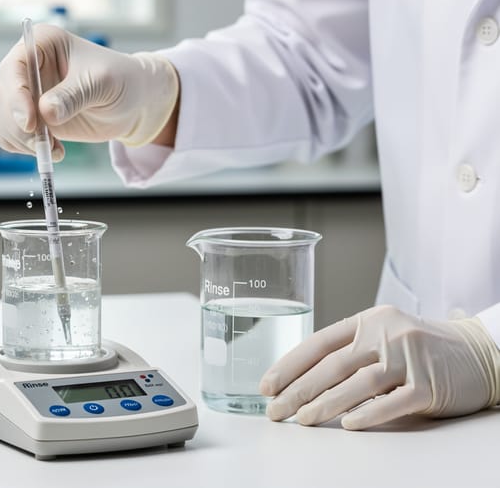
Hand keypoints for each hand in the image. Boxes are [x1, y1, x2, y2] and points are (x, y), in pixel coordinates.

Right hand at [0, 24, 178, 160]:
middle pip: (1, 96)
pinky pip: (4, 133)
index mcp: (42, 44)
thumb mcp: (101, 84)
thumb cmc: (121, 81)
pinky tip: (49, 150)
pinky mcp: (27, 116)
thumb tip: (46, 113)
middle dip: (18, 125)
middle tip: (44, 144)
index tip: (31, 123)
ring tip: (55, 149)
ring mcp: (24, 93)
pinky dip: (20, 147)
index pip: (13, 67)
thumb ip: (73, 96)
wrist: (133, 102)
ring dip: (20, 140)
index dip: (15, 96)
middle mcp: (26, 66)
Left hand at [258, 306, 499, 429]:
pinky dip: (369, 413)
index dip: (289, 365)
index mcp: (367, 320)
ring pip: (358, 383)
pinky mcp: (429, 384)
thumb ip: (349, 351)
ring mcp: (408, 358)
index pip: (318, 343)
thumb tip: (300, 381)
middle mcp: (385, 334)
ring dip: (325, 404)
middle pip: (332, 365)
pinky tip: (348, 425)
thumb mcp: (383, 336)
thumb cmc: (421, 347)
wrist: (480, 352)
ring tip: (302, 420)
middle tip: (275, 410)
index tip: (266, 386)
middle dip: (298, 390)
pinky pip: (393, 401)